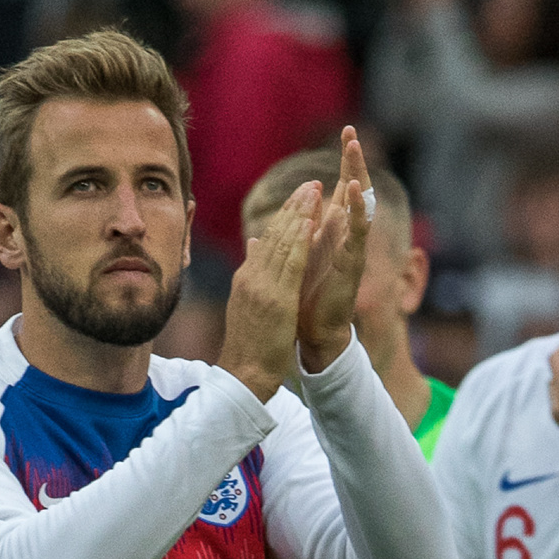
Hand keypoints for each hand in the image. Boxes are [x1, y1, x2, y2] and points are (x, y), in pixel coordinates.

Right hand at [219, 181, 319, 404]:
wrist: (244, 375)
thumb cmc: (249, 346)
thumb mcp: (248, 305)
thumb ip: (252, 273)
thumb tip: (253, 245)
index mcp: (247, 278)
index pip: (267, 239)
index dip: (284, 215)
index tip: (300, 196)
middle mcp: (252, 277)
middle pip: (275, 234)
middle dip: (294, 206)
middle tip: (311, 183)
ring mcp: (263, 287)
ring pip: (284, 243)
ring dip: (300, 214)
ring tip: (314, 191)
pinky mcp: (277, 300)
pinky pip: (291, 265)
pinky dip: (301, 242)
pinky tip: (311, 222)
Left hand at [296, 127, 371, 373]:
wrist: (315, 336)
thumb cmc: (303, 304)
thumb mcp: (288, 267)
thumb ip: (277, 251)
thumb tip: (257, 238)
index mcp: (329, 235)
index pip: (337, 191)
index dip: (340, 163)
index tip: (344, 135)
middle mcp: (343, 238)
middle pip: (352, 190)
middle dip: (352, 161)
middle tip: (351, 132)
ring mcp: (351, 249)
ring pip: (359, 205)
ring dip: (358, 175)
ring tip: (355, 149)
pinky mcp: (353, 264)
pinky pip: (358, 233)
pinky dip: (359, 210)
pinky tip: (356, 189)